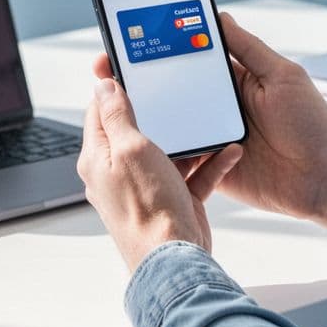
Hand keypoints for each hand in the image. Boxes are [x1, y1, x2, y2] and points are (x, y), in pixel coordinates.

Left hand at [77, 77, 243, 272]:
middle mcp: (119, 173)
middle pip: (137, 129)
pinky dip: (210, 162)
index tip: (127, 64)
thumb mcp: (131, 149)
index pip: (100, 112)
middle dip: (159, 109)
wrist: (176, 261)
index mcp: (99, 158)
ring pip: (170, 151)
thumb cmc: (148, 209)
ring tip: (209, 118)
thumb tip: (102, 85)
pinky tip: (227, 150)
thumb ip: (117, 115)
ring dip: (192, 137)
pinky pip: (193, 174)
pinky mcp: (174, 200)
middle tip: (174, 86)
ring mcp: (147, 187)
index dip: (113, 86)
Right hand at [90, 13, 326, 242]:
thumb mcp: (284, 76)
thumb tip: (218, 16)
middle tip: (105, 67)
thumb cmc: (312, 125)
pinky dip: (158, 149)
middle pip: (168, 87)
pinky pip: (177, 156)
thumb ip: (249, 49)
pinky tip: (137, 139)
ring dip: (141, 113)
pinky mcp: (208, 167)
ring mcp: (209, 135)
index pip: (188, 55)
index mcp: (232, 78)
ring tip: (112, 102)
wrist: (324, 180)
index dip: (159, 45)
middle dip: (136, 77)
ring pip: (167, 121)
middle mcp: (216, 104)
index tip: (130, 34)